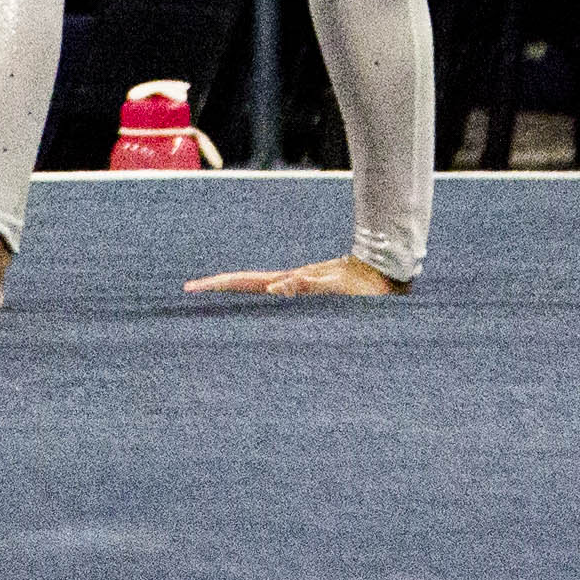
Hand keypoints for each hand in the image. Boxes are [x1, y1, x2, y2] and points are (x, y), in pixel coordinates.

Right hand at [184, 255, 407, 300]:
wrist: (387, 273)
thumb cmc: (363, 288)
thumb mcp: (333, 289)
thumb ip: (305, 287)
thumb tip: (273, 288)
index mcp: (290, 282)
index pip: (246, 282)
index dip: (219, 285)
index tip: (192, 288)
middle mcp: (291, 283)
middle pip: (248, 284)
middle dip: (220, 288)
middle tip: (193, 293)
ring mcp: (300, 286)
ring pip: (260, 290)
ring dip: (238, 293)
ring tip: (217, 298)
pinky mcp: (312, 292)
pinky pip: (278, 298)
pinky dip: (260, 301)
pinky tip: (260, 306)